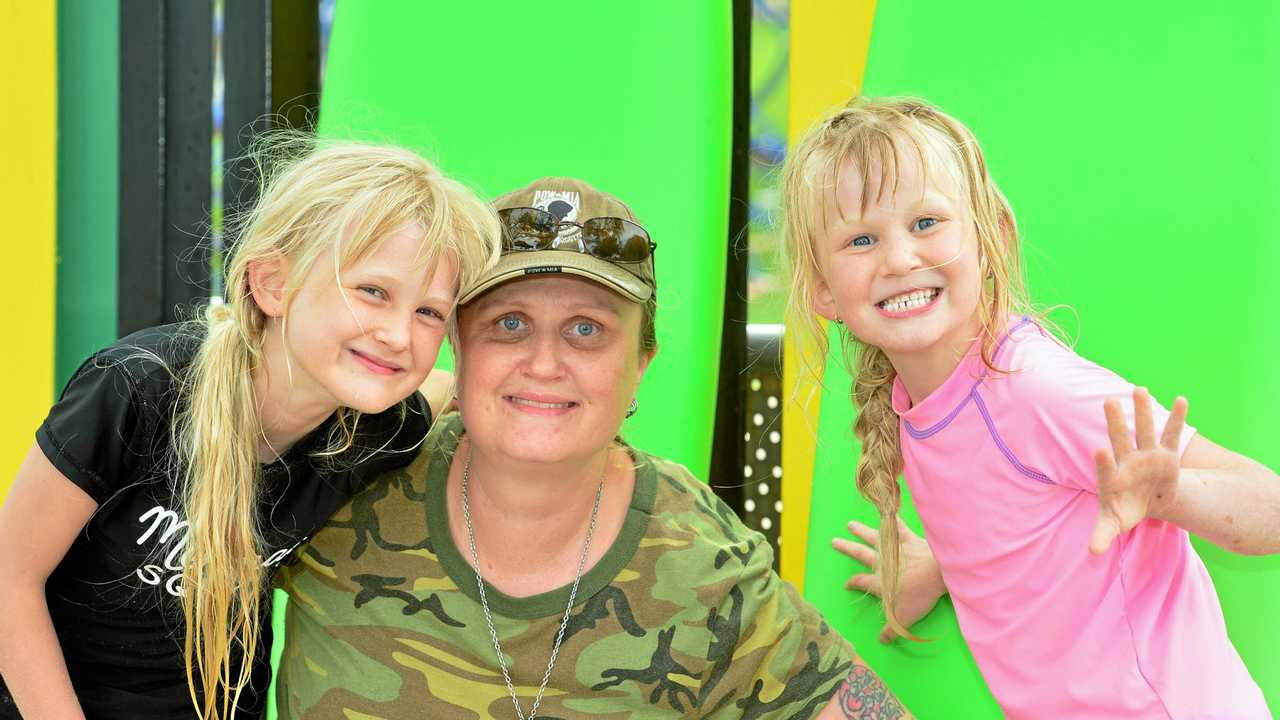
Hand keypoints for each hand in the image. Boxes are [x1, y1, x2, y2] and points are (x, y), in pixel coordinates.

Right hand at [832, 516, 945, 642]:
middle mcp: (883, 563)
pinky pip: (899, 527)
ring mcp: (895, 548)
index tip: (847, 584)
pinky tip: (888, 511)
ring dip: (862, 531)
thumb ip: (891, 631)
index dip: (853, 583)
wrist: (937, 573)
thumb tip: (882, 641)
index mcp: (880, 582)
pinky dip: (893, 519)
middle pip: (861, 554)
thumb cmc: (919, 595)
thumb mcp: (904, 618)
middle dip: (847, 548)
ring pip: (874, 537)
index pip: (861, 582)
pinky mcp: (910, 538)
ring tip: (850, 524)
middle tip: (834, 541)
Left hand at [1089, 387, 1187, 554]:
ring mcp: (1146, 455)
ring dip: (1143, 411)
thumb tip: (1093, 554)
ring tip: (1139, 389)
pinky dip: (1177, 418)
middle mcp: (1127, 461)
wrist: (1141, 501)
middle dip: (1114, 422)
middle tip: (1107, 401)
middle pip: (1119, 439)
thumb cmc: (1122, 510)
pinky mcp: (1166, 455)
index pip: (1105, 467)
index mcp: (1111, 477)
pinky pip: (1172, 434)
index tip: (1099, 449)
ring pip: (1143, 430)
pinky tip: (1181, 399)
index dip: (1102, 460)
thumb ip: (1102, 535)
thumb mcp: (1113, 524)